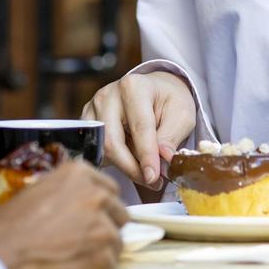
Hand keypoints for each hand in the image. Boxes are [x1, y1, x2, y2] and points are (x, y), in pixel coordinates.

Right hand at [0, 161, 127, 268]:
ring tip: (74, 256)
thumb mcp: (36, 190)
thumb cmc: (10, 224)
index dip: (100, 205)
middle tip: (82, 238)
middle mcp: (96, 194)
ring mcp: (103, 225)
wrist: (3, 255)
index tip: (88, 216)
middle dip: (105, 226)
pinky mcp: (104, 254)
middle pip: (119, 212)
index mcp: (79, 173)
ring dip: (100, 250)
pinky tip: (74, 268)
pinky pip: (109, 263)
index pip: (109, 188)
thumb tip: (77, 199)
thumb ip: (64, 190)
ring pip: (116, 240)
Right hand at [82, 71, 195, 187]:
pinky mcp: (87, 121)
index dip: (147, 156)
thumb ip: (171, 137)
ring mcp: (94, 108)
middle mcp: (108, 95)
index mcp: (134, 87)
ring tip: (145, 166)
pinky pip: (96, 150)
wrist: (155, 90)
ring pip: (102, 149)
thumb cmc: (168, 101)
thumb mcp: (182, 115)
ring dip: (124, 165)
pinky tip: (131, 158)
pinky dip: (114, 161)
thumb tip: (163, 159)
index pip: (139, 127)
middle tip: (151, 180)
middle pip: (112, 141)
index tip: (153, 177)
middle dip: (131, 168)